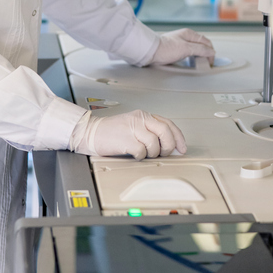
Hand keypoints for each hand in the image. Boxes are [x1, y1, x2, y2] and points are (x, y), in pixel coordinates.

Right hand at [69, 109, 186, 159]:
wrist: (91, 132)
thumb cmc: (112, 131)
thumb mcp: (133, 125)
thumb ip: (150, 131)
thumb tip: (168, 145)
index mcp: (144, 115)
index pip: (168, 124)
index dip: (178, 138)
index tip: (181, 148)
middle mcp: (140, 119)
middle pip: (165, 133)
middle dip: (168, 147)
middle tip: (163, 154)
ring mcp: (133, 129)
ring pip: (155, 144)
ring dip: (152, 153)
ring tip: (143, 153)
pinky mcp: (126, 140)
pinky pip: (142, 152)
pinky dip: (140, 156)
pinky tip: (134, 154)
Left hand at [146, 28, 215, 65]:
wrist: (151, 52)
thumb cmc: (165, 48)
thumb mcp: (186, 49)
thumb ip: (200, 49)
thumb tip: (211, 51)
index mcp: (190, 34)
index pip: (206, 41)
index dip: (210, 51)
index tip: (210, 61)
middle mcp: (186, 37)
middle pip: (202, 45)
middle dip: (206, 53)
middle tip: (207, 63)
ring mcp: (181, 43)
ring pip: (196, 49)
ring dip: (200, 55)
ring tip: (201, 63)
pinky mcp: (177, 49)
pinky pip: (189, 53)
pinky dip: (193, 57)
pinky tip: (192, 62)